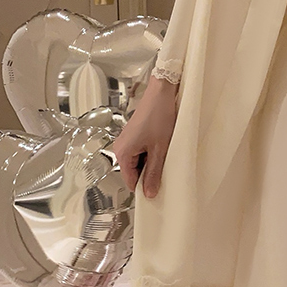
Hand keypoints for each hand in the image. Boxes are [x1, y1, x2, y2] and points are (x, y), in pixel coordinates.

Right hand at [114, 76, 178, 198]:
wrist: (162, 93)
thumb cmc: (159, 116)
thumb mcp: (160, 149)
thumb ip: (154, 173)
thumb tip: (149, 193)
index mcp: (122, 153)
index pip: (130, 181)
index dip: (144, 187)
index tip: (158, 191)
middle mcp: (121, 147)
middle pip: (134, 172)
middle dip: (149, 174)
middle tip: (166, 172)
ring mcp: (128, 141)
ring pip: (139, 162)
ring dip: (152, 162)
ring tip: (166, 156)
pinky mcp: (135, 135)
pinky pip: (142, 152)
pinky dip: (152, 153)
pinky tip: (163, 148)